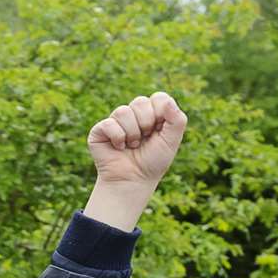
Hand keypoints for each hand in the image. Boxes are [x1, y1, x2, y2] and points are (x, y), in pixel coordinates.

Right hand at [82, 92, 185, 231]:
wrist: (133, 180)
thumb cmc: (153, 162)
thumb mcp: (171, 141)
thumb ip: (177, 119)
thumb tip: (167, 101)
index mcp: (152, 113)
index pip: (158, 97)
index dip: (160, 113)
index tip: (159, 131)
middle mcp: (134, 115)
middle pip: (140, 102)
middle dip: (146, 123)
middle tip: (145, 139)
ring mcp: (116, 121)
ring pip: (123, 111)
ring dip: (132, 133)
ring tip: (132, 145)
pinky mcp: (100, 130)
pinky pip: (109, 124)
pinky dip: (118, 138)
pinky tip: (119, 148)